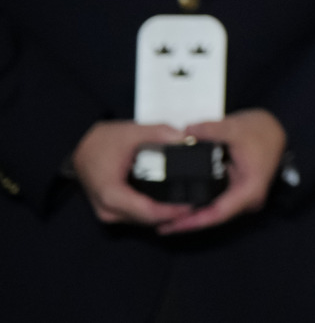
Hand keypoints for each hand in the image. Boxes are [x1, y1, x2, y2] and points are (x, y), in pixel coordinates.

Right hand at [72, 120, 194, 226]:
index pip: (148, 211)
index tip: (192, 205)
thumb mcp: (134, 132)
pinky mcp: (112, 210)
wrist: (80, 146)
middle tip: (197, 203)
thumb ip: (162, 133)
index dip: (172, 211)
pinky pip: (137, 216)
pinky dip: (154, 211)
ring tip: (188, 202)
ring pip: (143, 220)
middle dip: (173, 214)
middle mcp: (108, 209)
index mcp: (111, 193)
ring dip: (164, 215)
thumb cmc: (103, 141)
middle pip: (147, 219)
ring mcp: (108, 213)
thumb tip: (187, 140)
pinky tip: (171, 201)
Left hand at [156, 109, 287, 235]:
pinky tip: (178, 204)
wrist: (275, 128)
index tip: (169, 225)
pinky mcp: (236, 192)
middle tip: (158, 223)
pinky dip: (198, 206)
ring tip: (162, 218)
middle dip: (186, 222)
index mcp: (249, 189)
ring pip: (214, 213)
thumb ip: (210, 130)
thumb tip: (185, 131)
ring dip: (191, 216)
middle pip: (214, 217)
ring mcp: (242, 197)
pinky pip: (215, 204)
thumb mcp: (234, 127)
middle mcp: (247, 199)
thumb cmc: (260, 130)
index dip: (192, 222)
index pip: (218, 214)